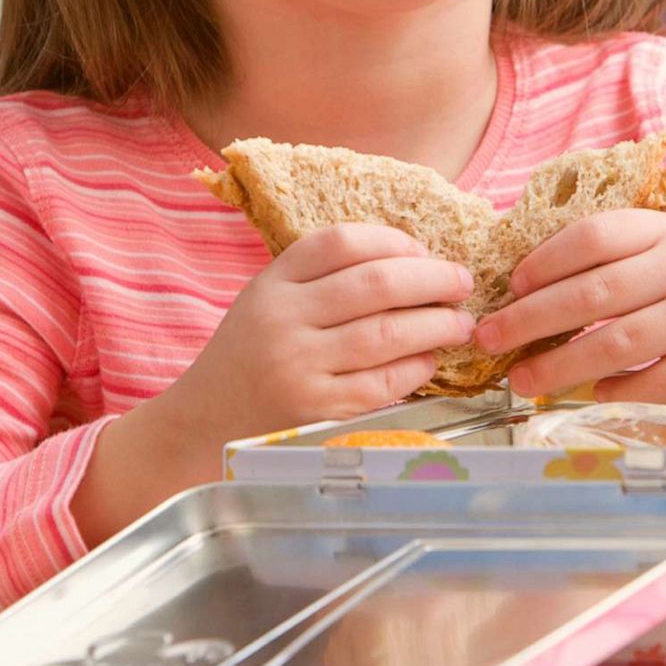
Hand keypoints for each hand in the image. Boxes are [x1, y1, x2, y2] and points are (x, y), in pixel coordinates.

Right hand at [169, 223, 473, 442]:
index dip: (393, 241)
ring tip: (461, 323)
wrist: (202, 424)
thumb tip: (412, 264)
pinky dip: (416, 368)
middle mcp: (283, 320)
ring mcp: (299, 367)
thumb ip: (321, 280)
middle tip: (462, 282)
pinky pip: (383, 383)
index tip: (423, 251)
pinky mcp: (317, 410)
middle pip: (375, 284)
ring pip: (386, 333)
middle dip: (432, 279)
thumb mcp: (267, 301)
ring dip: (436, 325)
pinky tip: (430, 360)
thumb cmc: (249, 358)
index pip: (341, 243)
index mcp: (272, 284)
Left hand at [473, 210, 665, 401]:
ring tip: (525, 379)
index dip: (545, 260)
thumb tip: (531, 286)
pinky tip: (594, 393)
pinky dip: (621, 388)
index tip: (511, 286)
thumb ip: (622, 258)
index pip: (595, 236)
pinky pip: (660, 379)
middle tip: (488, 338)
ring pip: (619, 342)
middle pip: (594, 293)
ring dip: (563, 364)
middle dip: (531, 319)